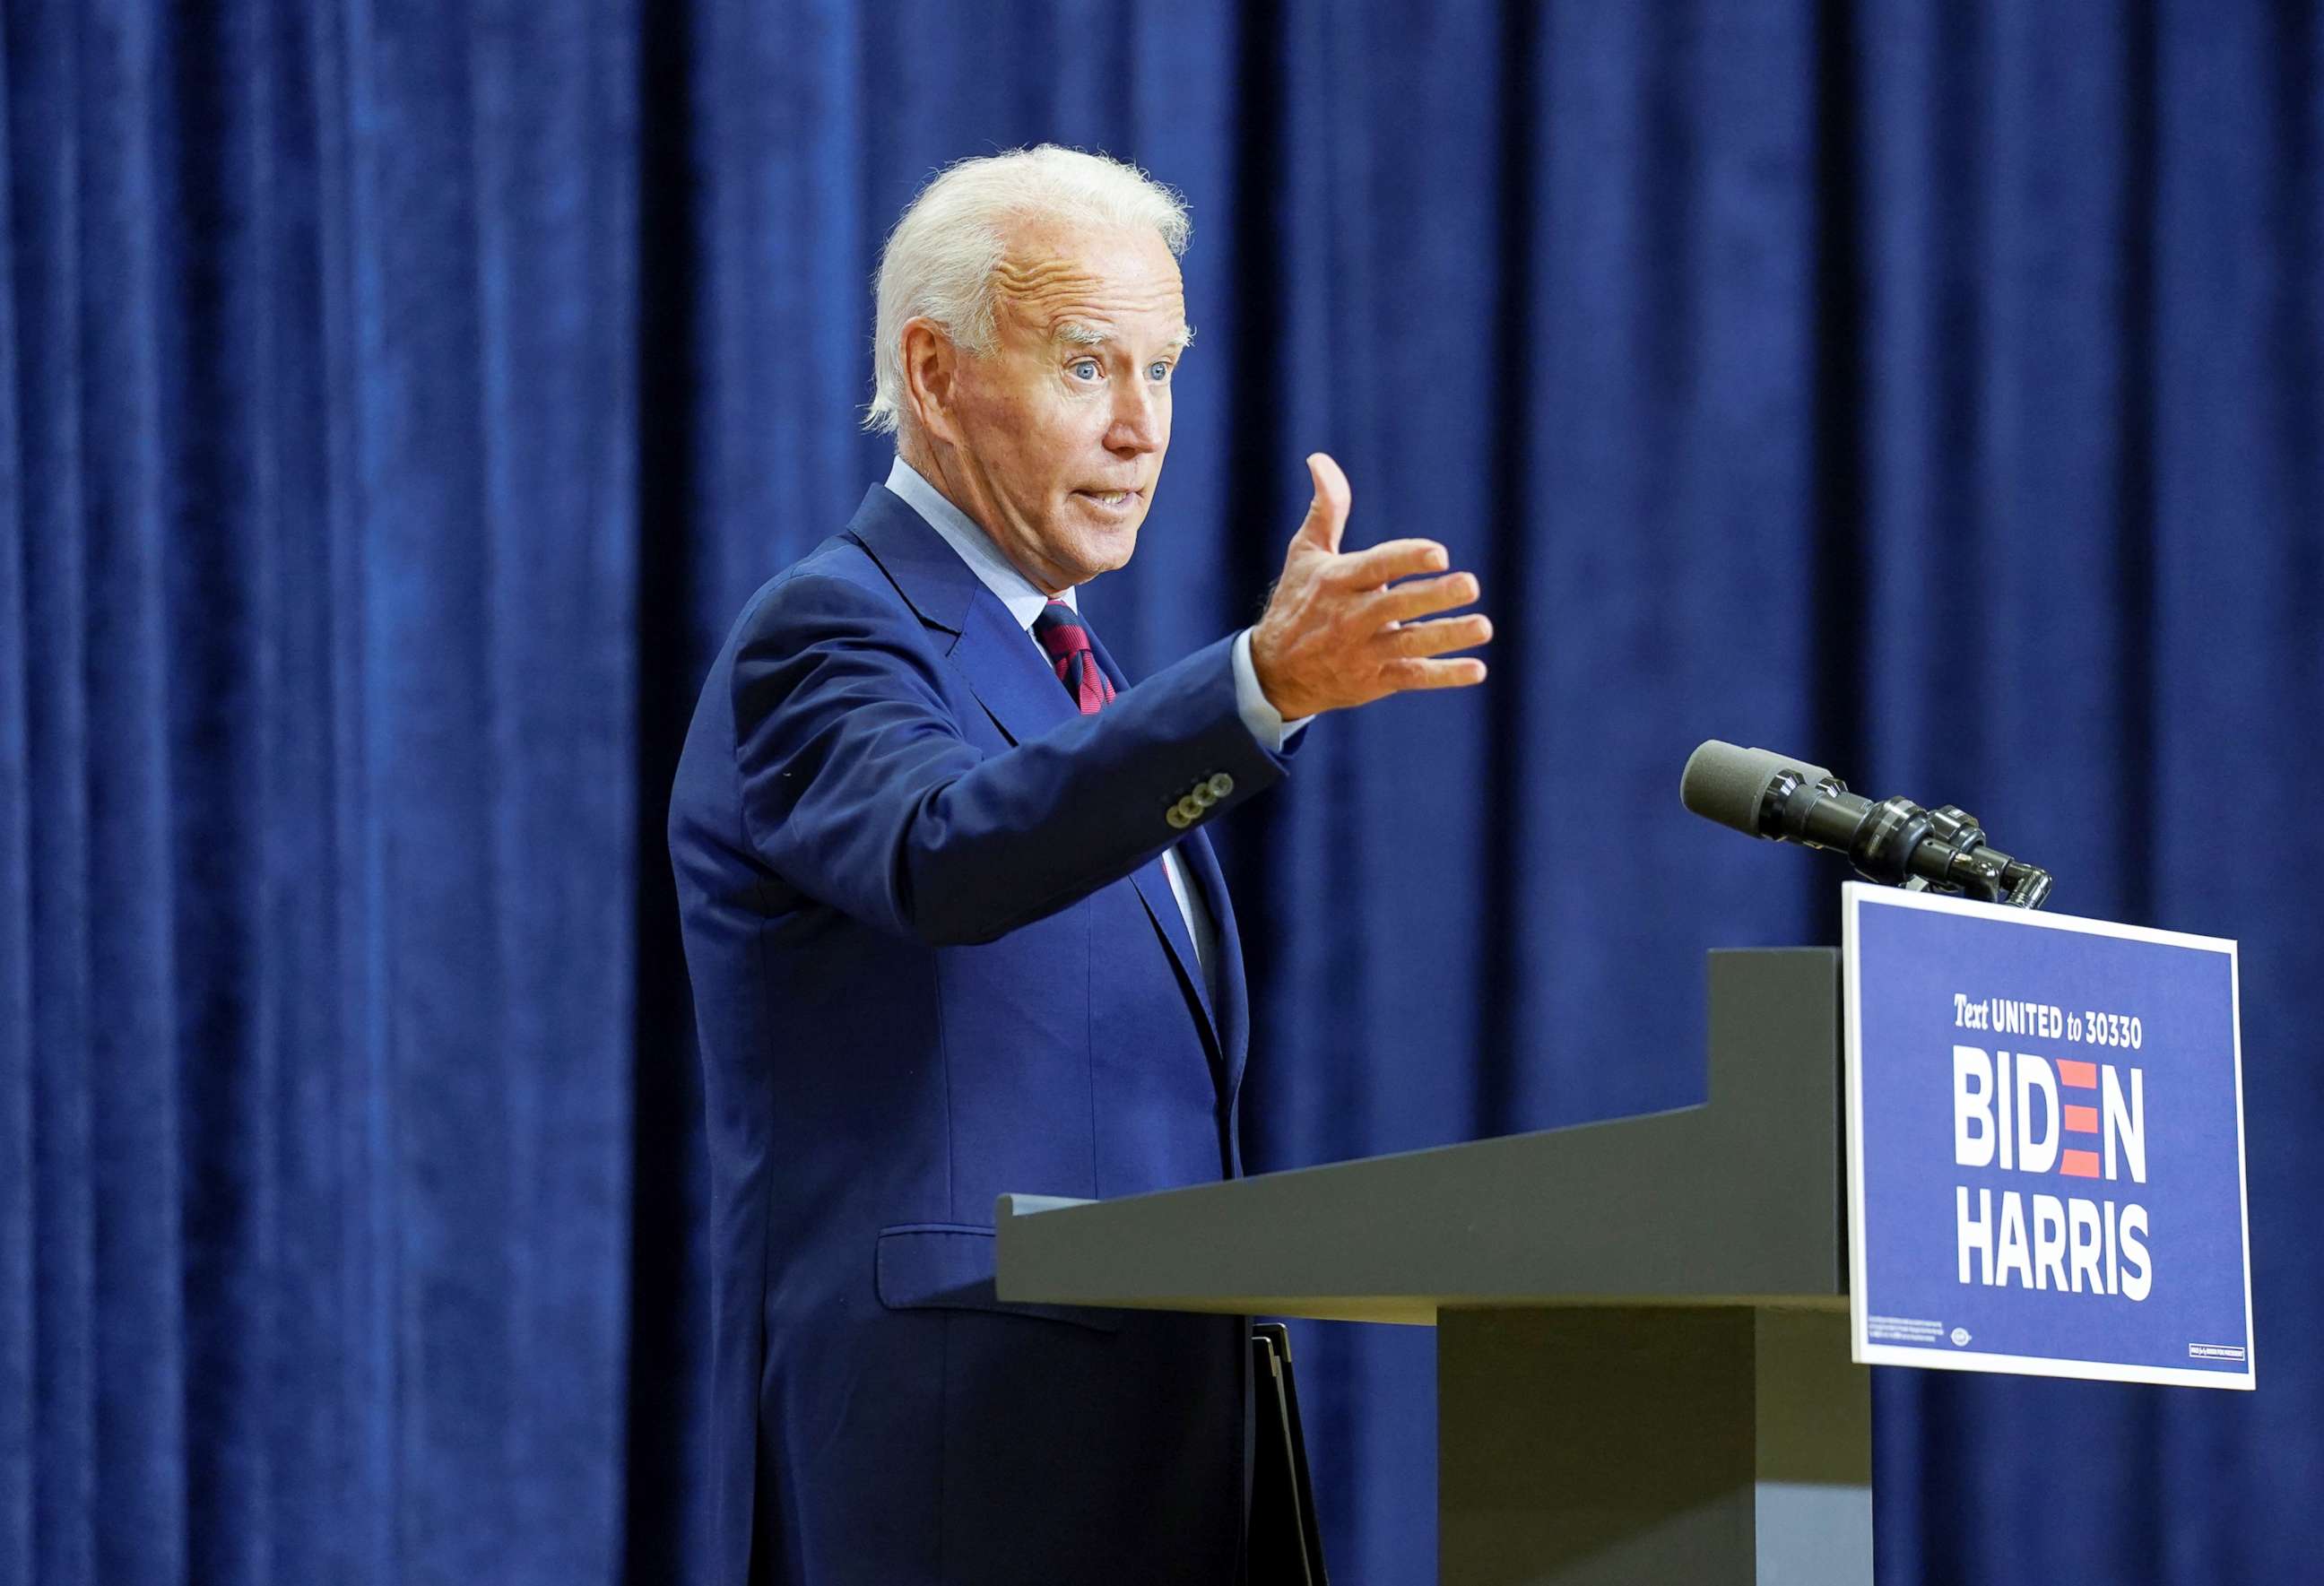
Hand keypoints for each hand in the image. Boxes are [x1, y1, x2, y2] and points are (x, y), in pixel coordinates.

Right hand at [1248, 453, 1491, 718]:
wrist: (1274, 672)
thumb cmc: (1297, 601)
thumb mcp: (1305, 554)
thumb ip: (1326, 508)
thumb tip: (1320, 459)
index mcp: (1337, 581)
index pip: (1377, 566)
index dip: (1408, 559)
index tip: (1439, 554)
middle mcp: (1350, 617)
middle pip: (1396, 605)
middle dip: (1433, 595)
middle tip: (1470, 584)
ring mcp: (1363, 651)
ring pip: (1410, 643)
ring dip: (1448, 635)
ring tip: (1484, 626)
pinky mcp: (1374, 680)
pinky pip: (1413, 677)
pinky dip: (1445, 675)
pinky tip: (1477, 669)